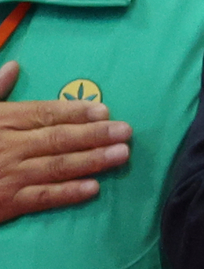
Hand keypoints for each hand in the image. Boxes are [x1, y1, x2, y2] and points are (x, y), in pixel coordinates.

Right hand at [0, 63, 126, 217]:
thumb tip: (13, 65)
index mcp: (2, 121)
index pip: (43, 113)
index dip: (75, 111)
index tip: (104, 109)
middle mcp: (8, 146)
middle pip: (57, 138)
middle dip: (94, 134)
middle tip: (126, 131)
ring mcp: (9, 175)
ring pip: (56, 166)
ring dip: (91, 161)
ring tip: (121, 154)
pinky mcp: (8, 202)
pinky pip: (42, 197)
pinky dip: (68, 193)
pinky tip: (93, 188)